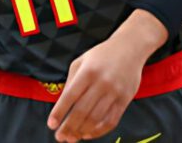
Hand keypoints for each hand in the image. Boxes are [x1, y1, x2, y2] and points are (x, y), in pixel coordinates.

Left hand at [47, 10, 165, 141]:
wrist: (130, 48)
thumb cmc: (100, 55)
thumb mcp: (81, 61)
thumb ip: (71, 82)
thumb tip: (62, 106)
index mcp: (87, 71)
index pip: (70, 96)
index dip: (59, 112)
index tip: (51, 125)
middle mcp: (101, 82)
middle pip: (82, 110)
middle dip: (69, 126)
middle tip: (60, 137)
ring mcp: (115, 92)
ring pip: (96, 118)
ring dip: (82, 131)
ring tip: (72, 138)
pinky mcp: (125, 99)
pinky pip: (111, 120)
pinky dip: (99, 131)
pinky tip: (88, 134)